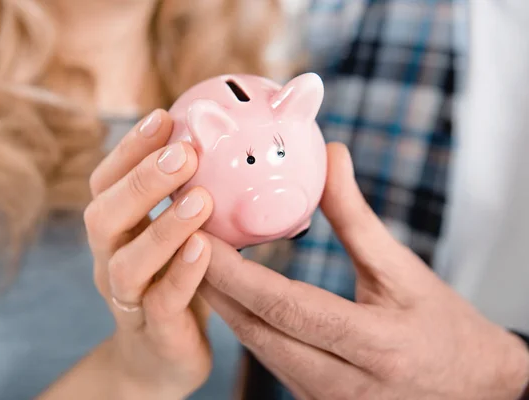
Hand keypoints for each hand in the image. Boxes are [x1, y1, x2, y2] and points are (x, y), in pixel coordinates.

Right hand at [84, 110, 212, 398]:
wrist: (160, 357)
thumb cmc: (174, 282)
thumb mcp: (176, 235)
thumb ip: (190, 196)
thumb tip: (228, 144)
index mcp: (116, 230)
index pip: (106, 182)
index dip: (130, 149)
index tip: (164, 117)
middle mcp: (110, 260)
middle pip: (102, 216)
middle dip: (141, 180)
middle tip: (183, 153)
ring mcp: (127, 300)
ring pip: (125, 263)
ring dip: (162, 228)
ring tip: (200, 199)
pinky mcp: (153, 333)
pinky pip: (160, 304)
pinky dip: (181, 275)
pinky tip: (205, 249)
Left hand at [200, 143, 528, 399]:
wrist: (473, 389)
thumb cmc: (445, 329)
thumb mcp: (404, 270)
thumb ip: (359, 217)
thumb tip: (331, 157)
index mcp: (373, 345)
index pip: (287, 307)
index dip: (237, 273)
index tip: (201, 235)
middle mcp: (344, 382)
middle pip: (259, 332)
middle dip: (214, 287)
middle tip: (182, 242)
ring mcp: (327, 399)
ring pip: (258, 349)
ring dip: (224, 307)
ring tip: (196, 262)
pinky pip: (269, 361)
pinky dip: (246, 326)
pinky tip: (231, 297)